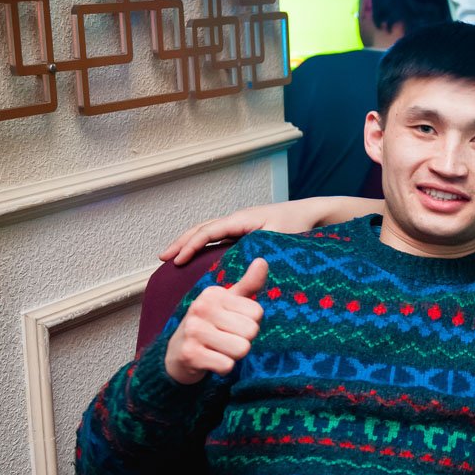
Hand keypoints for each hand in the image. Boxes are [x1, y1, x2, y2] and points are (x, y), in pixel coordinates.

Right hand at [159, 199, 332, 265]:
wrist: (312, 212)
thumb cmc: (298, 225)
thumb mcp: (280, 237)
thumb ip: (260, 248)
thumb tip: (243, 262)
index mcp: (241, 219)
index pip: (208, 232)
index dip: (190, 245)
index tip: (176, 260)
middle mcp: (237, 219)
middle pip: (202, 228)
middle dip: (181, 242)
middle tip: (163, 257)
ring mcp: (241, 224)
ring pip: (208, 230)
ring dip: (190, 241)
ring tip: (174, 256)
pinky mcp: (246, 230)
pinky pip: (219, 236)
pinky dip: (204, 243)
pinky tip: (199, 256)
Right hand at [164, 259, 266, 383]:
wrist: (176, 354)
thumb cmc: (209, 325)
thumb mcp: (228, 302)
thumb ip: (248, 284)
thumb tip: (263, 260)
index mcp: (213, 294)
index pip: (257, 312)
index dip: (250, 323)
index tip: (232, 324)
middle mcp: (200, 307)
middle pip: (251, 331)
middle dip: (243, 340)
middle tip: (225, 338)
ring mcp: (193, 330)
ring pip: (241, 349)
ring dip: (234, 355)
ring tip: (218, 349)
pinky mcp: (190, 354)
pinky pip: (227, 365)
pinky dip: (223, 367)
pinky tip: (211, 360)